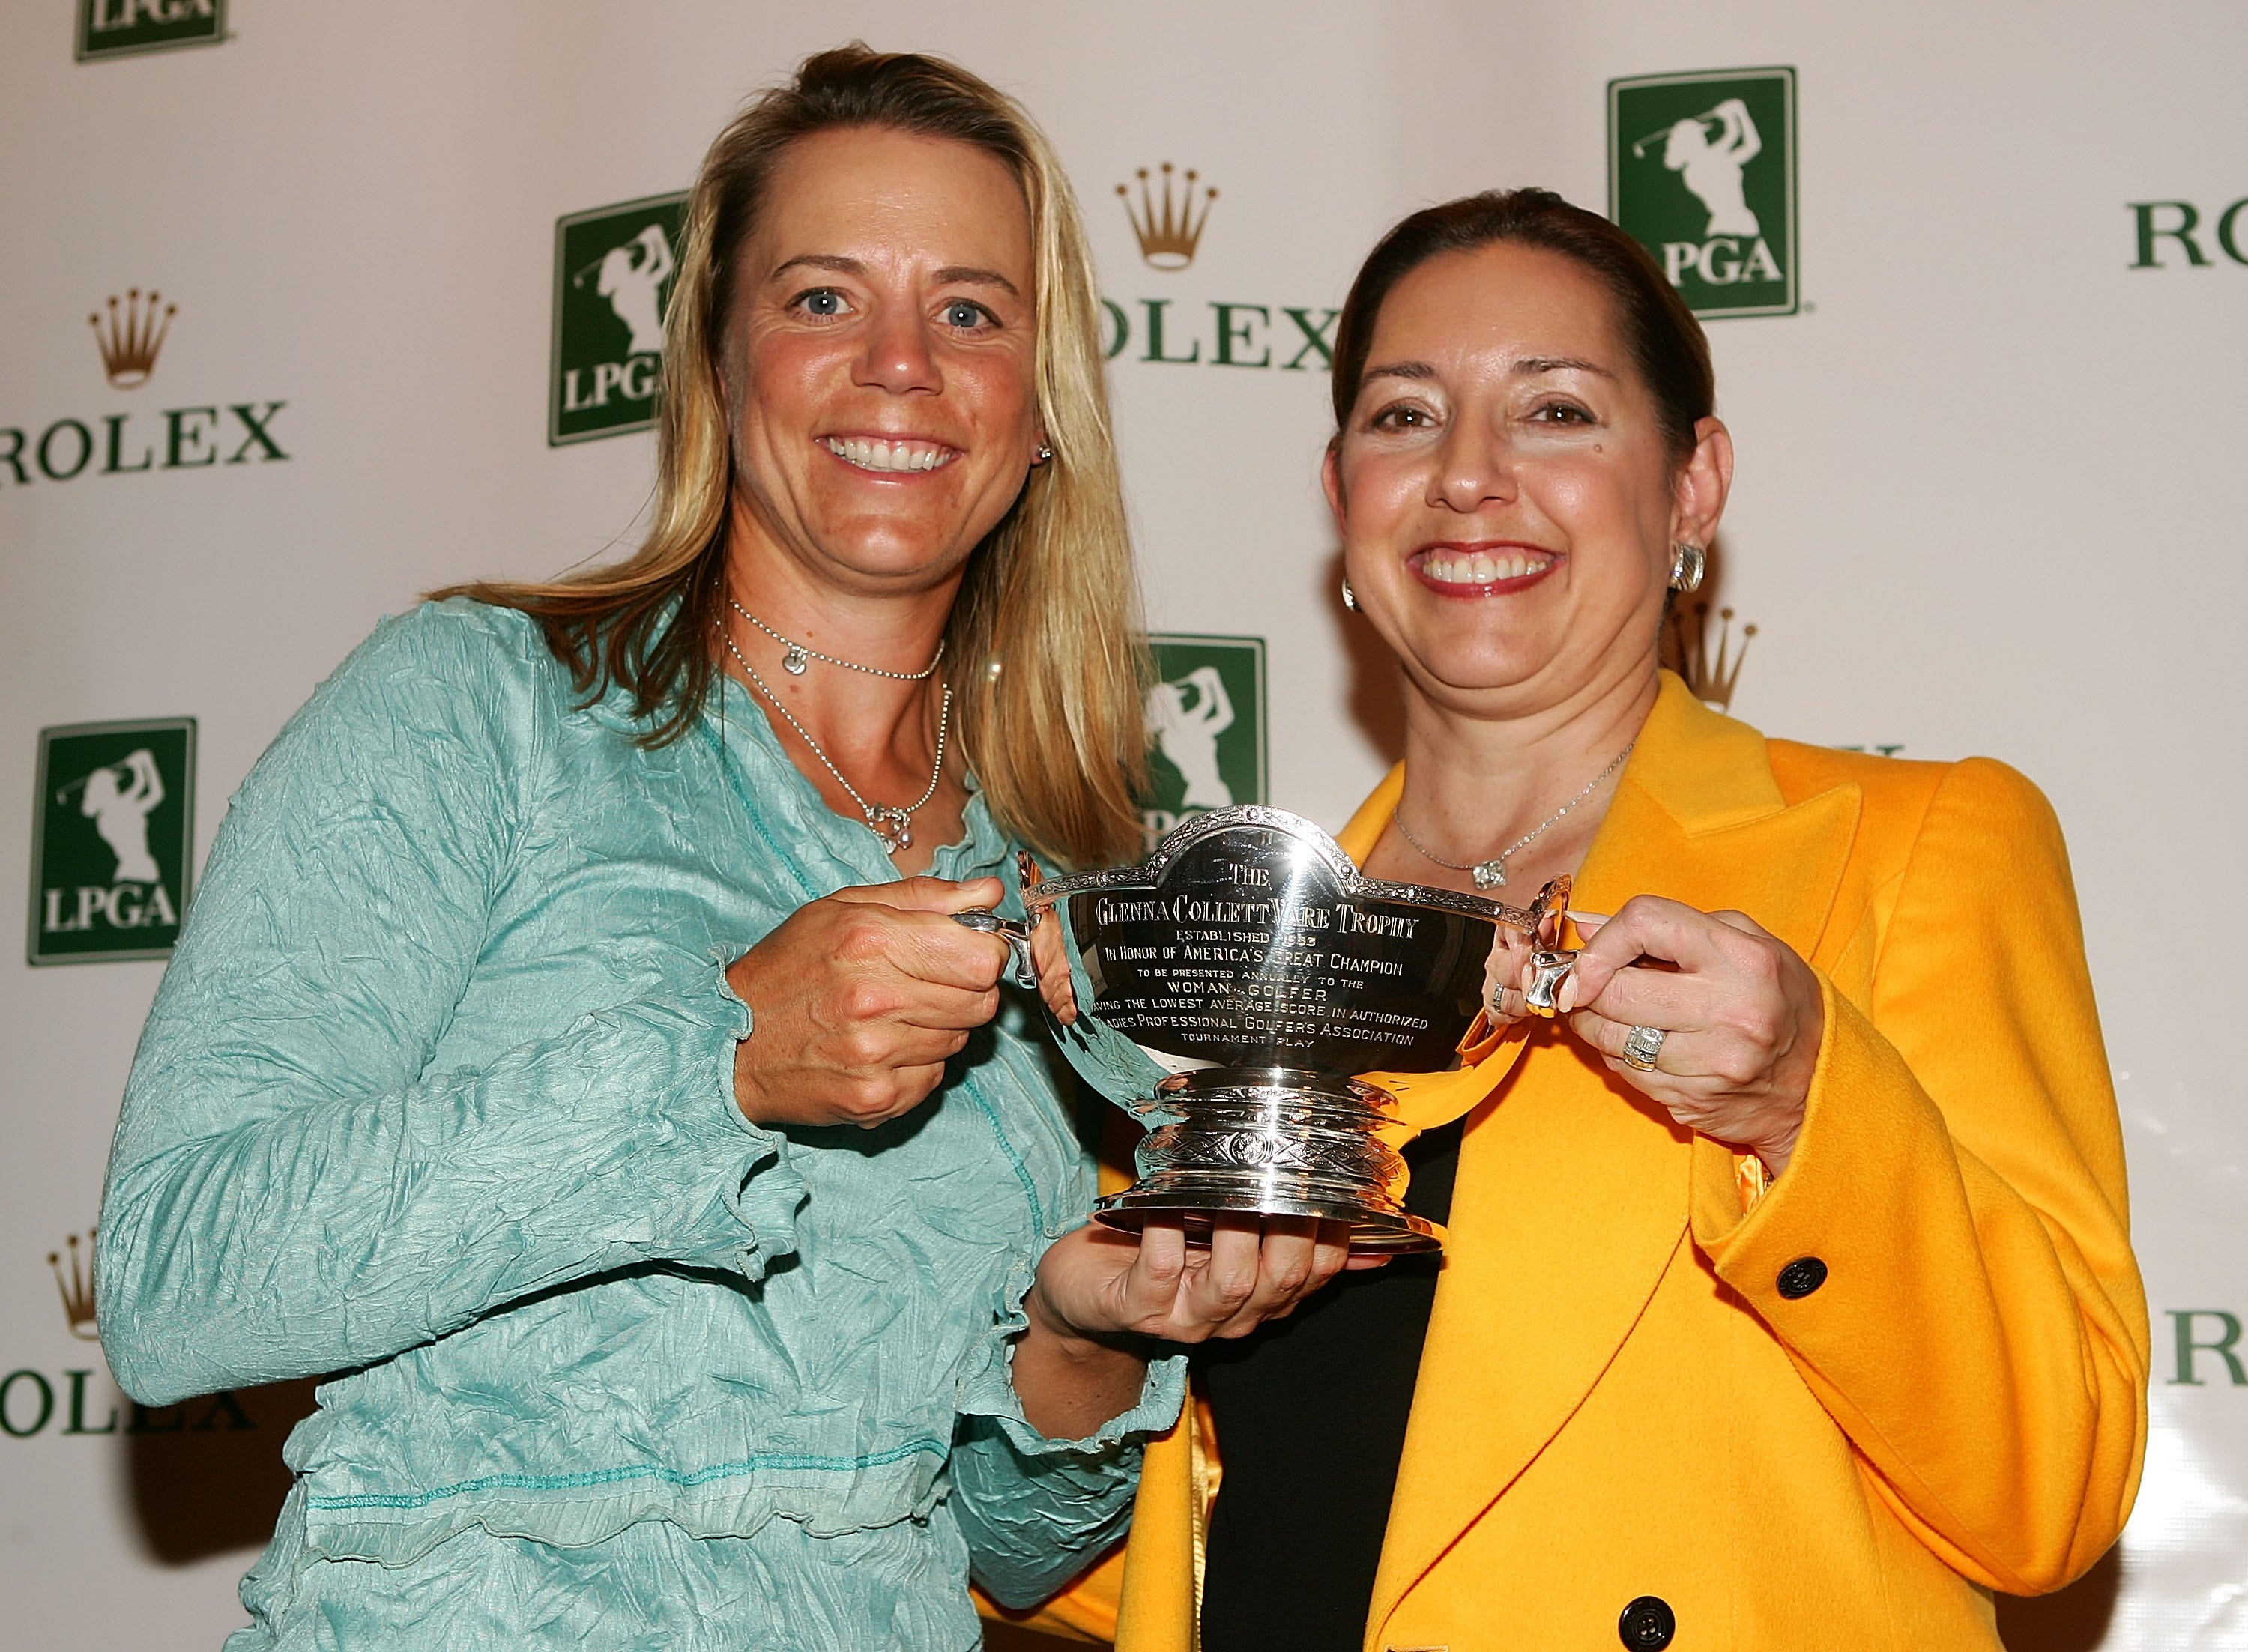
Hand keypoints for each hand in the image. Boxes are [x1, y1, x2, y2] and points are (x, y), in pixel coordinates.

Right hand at [725, 876, 1008, 1129]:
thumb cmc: (788, 968)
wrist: (727, 1042)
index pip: (982, 958)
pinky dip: (916, 1065)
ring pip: (960, 1041)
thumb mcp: (844, 909)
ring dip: (939, 1029)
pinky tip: (879, 1050)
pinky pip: (933, 1079)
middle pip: (981, 1003)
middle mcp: (875, 999)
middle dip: (965, 991)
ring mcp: (875, 1055)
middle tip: (925, 985)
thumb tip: (991, 891)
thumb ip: (925, 898)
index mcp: (871, 940)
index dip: (982, 954)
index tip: (963, 953)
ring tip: (892, 1017)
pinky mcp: (874, 1098)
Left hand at [1026, 1215, 1375, 1348]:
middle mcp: (1230, 1315)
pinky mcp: (1133, 1305)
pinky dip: (1168, 1235)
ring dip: (1239, 1236)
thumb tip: (1375, 1239)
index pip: (1317, 1274)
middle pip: (1282, 1282)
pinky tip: (1168, 1204)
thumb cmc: (1158, 1257)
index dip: (1335, 1236)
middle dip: (1294, 1233)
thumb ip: (1296, 1244)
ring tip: (1236, 1192)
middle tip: (1290, 1180)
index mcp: (1261, 1299)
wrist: (1080, 1297)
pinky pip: (1160, 1271)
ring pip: (1231, 1284)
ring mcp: (1182, 1315)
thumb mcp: (1231, 1247)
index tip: (1342, 1191)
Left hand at [1555, 896, 1821, 1173]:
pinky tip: (1633, 1044)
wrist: (1819, 1083)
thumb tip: (1585, 925)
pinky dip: (1616, 1056)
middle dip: (1586, 987)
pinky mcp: (1696, 1099)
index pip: (1646, 923)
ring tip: (1601, 1013)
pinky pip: (1627, 1072)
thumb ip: (1669, 926)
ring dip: (1591, 1024)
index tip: (1590, 954)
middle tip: (1583, 987)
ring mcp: (1713, 1062)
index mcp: (1743, 957)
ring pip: (1612, 1037)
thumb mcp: (1742, 944)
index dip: (1605, 938)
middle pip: (1617, 988)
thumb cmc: (1777, 999)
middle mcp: (1731, 1010)